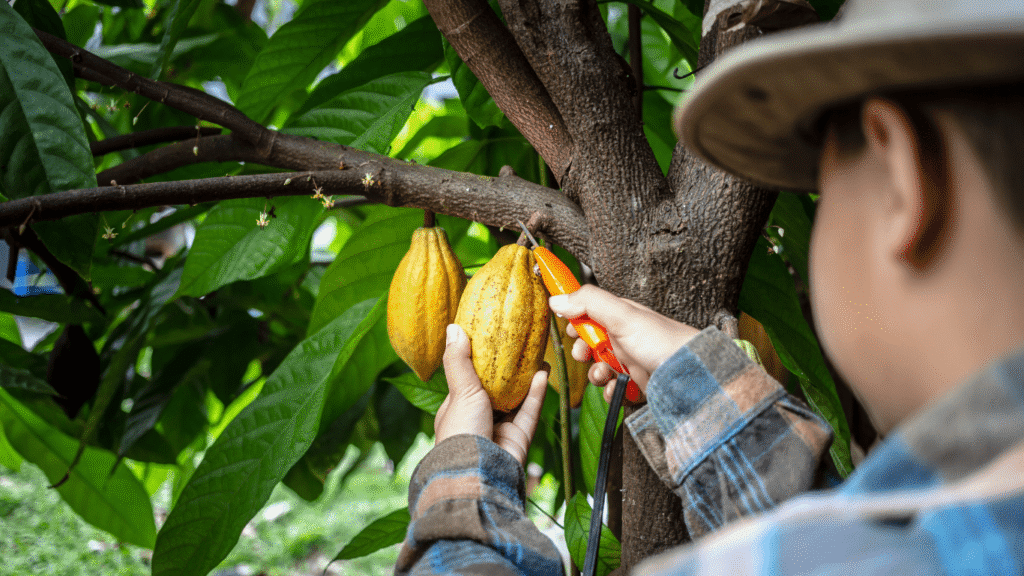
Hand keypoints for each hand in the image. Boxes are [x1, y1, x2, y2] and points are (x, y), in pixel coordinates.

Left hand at [434, 324, 548, 465]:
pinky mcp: (518, 439)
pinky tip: (544, 373)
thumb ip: (458, 360)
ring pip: (516, 401)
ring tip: (538, 357)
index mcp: (458, 410)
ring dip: (527, 380)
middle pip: (496, 391)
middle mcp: (478, 420)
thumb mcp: (459, 391)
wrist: (477, 472)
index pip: (468, 383)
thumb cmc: (461, 431)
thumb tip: (454, 328)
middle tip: (520, 347)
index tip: (491, 343)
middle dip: (508, 372)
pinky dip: (536, 394)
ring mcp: (499, 430)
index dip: (479, 364)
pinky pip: (529, 412)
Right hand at [548, 285, 699, 401]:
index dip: (576, 321)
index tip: (570, 330)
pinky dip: (611, 392)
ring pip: (600, 368)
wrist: (692, 375)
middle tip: (585, 354)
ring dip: (596, 374)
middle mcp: (624, 337)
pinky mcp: (636, 384)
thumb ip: (589, 302)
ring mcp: (630, 361)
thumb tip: (557, 298)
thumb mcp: (623, 315)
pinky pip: (613, 389)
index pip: (589, 313)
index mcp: (620, 316)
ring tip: (604, 374)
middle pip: (590, 343)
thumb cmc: (663, 341)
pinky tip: (618, 389)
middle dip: (583, 351)